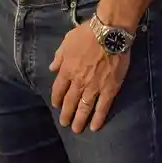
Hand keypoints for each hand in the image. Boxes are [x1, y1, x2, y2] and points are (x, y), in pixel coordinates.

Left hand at [49, 19, 129, 133]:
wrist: (109, 33)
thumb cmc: (88, 33)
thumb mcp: (67, 40)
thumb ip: (59, 56)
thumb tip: (52, 68)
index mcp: (67, 70)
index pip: (59, 89)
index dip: (57, 99)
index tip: (57, 105)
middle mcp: (78, 82)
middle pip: (70, 102)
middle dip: (66, 114)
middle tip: (65, 123)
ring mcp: (94, 87)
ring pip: (84, 108)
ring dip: (79, 120)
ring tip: (77, 129)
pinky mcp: (109, 89)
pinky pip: (102, 107)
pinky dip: (98, 118)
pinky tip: (95, 127)